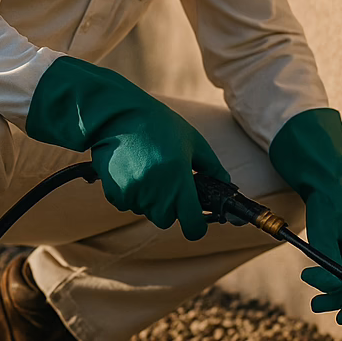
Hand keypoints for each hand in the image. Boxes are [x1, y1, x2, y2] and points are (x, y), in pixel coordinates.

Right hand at [27, 56, 229, 240]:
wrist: (117, 115)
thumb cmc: (158, 125)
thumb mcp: (192, 141)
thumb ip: (212, 167)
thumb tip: (226, 185)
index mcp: (180, 182)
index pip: (193, 226)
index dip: (196, 225)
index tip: (195, 217)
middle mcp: (157, 194)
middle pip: (166, 219)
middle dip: (169, 207)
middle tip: (166, 182)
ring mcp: (135, 195)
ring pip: (145, 210)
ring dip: (148, 198)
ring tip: (146, 168)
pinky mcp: (115, 193)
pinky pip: (126, 203)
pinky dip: (129, 193)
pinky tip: (129, 169)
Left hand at [269, 108, 341, 323]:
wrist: (323, 173)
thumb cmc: (327, 198)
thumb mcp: (324, 229)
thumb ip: (328, 260)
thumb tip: (331, 286)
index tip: (340, 318)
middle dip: (337, 297)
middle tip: (314, 304)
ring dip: (330, 287)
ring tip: (312, 290)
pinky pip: (338, 266)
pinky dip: (327, 274)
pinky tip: (314, 273)